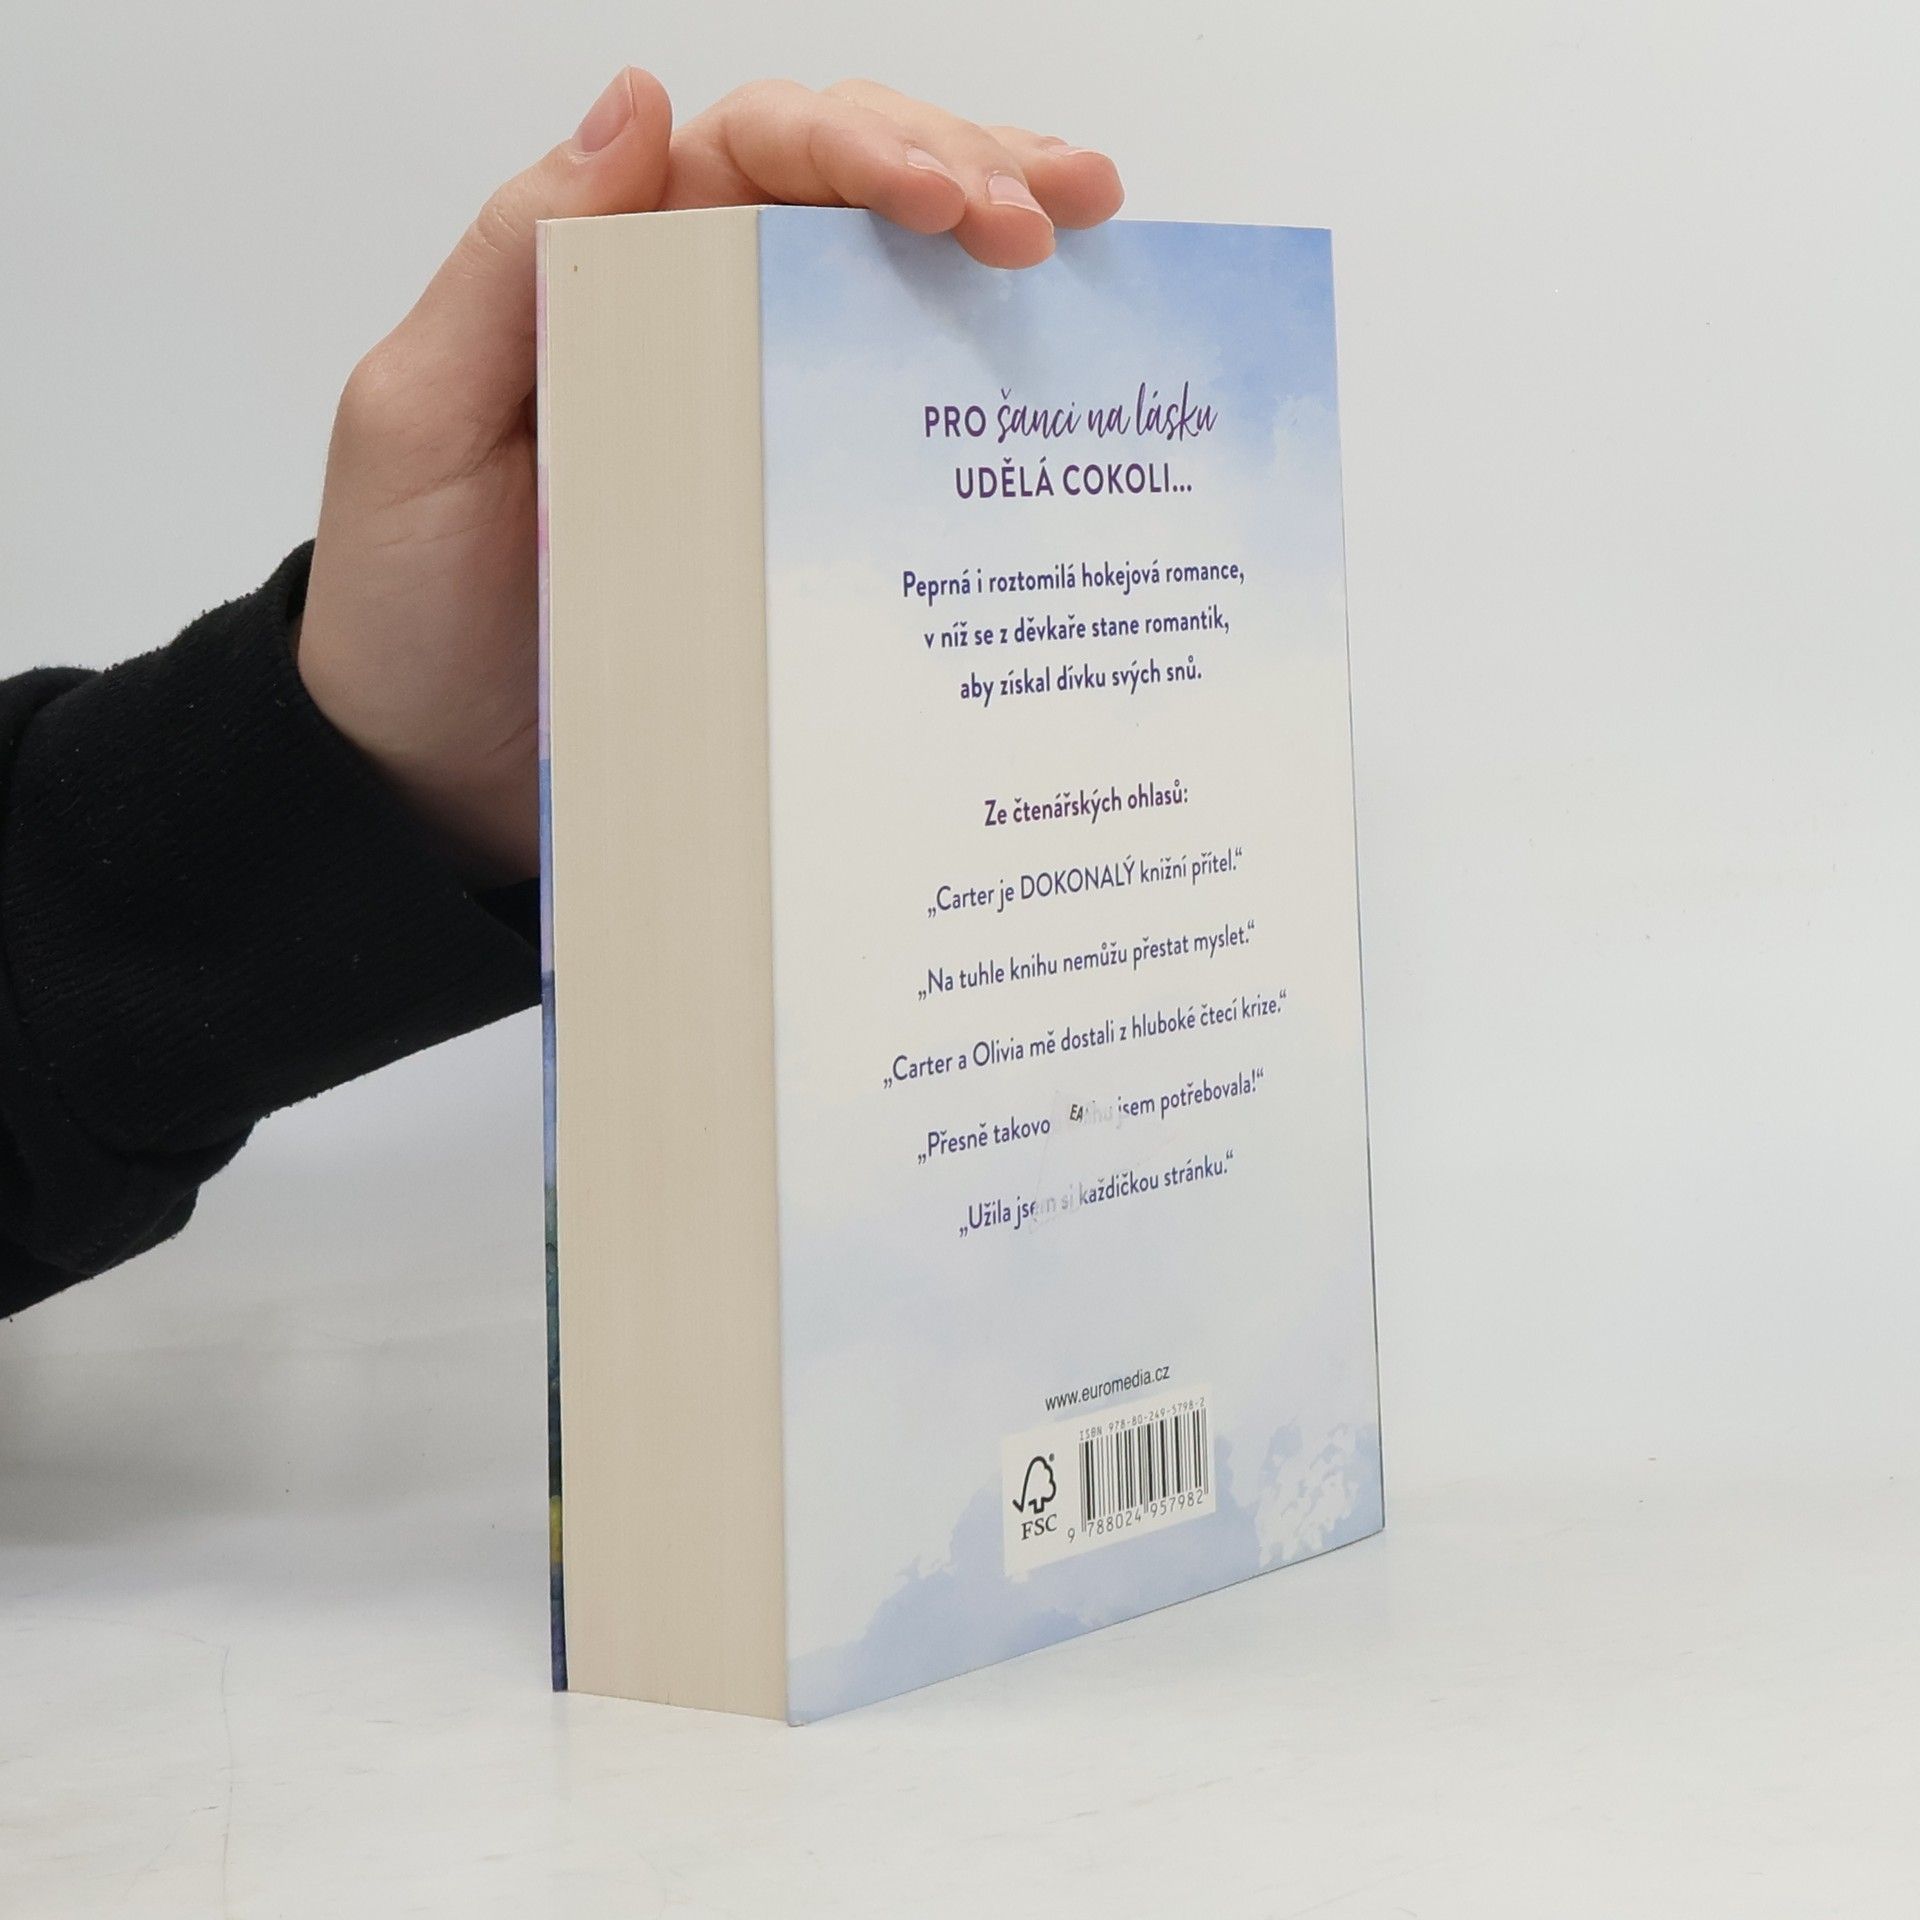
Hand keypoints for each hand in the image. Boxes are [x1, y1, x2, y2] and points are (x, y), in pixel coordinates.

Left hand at [297, 73, 1125, 883]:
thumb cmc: (406, 608)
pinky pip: (895, 427)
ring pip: (892, 291)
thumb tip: (638, 102)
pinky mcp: (794, 519)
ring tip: (1097, 240)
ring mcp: (758, 418)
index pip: (758, 153)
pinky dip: (980, 388)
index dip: (864, 147)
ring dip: (998, 244)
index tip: (951, 200)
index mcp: (614, 273)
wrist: (433, 778)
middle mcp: (698, 324)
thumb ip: (511, 262)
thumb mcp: (420, 420)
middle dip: (967, 173)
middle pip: (849, 196)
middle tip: (1060, 216)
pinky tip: (1059, 373)